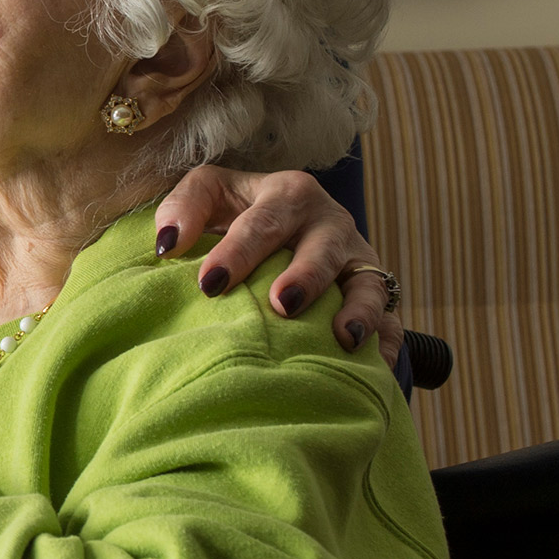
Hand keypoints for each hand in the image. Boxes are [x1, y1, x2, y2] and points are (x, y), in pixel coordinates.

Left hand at [153, 165, 405, 366]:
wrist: (290, 221)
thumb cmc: (240, 211)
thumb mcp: (211, 192)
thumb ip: (184, 208)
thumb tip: (168, 244)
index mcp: (288, 195)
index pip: (261, 222)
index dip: (237, 251)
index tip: (210, 284)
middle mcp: (329, 224)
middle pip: (320, 250)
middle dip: (304, 276)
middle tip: (281, 304)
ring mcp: (358, 260)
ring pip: (366, 283)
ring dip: (357, 309)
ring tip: (342, 337)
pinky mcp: (375, 292)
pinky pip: (390, 320)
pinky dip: (385, 343)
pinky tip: (375, 366)